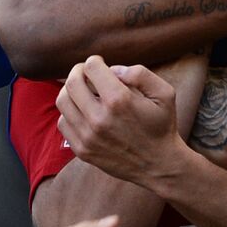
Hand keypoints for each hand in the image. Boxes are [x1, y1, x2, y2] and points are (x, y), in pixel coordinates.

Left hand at [56, 57, 182, 183]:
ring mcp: (88, 136)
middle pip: (72, 82)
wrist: (158, 165)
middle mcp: (100, 118)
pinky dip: (69, 112)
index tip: (100, 64)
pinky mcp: (82, 150)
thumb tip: (113, 69)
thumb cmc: (162, 125)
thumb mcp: (164, 93)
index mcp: (119, 100)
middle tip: (87, 73)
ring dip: (70, 90)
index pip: (91, 67)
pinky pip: (62, 122)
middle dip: (78, 71)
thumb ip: (140, 73)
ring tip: (82, 90)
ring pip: (63, 101)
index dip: (96, 61)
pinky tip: (82, 111)